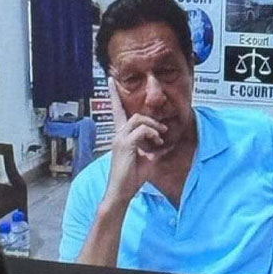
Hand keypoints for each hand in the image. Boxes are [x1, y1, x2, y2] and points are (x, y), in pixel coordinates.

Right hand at [103, 78, 168, 204]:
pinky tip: (156, 145)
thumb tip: (159, 143)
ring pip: (138, 120)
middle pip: (135, 115)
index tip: (110, 81)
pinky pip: (142, 130)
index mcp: (120, 136)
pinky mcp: (125, 145)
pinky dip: (152, 135)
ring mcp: (119, 139)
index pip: (117, 111)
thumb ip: (149, 148)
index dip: (113, 95)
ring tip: (159, 140)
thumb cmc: (131, 178)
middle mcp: (117, 135)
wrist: (120, 192)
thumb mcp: (144, 159)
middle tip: (162, 132)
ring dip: (153, 128)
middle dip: (152, 121)